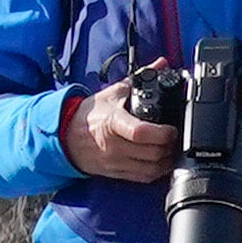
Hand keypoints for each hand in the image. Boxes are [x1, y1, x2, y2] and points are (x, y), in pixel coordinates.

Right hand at [59, 84, 176, 181]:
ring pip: (151, 168)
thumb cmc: (90, 115)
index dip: (162, 133)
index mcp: (112, 123)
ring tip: (169, 147)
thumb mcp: (113, 93)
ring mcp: (116, 162)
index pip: (140, 132)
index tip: (171, 128)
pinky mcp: (117, 173)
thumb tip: (160, 64)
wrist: (67, 137)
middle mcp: (114, 145)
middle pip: (152, 153)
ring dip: (166, 159)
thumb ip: (140, 78)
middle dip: (169, 145)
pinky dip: (158, 170)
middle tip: (174, 136)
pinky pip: (144, 177)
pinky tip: (161, 160)